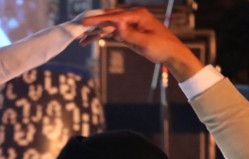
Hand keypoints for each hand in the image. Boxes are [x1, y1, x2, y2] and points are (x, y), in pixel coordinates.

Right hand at [79, 7, 203, 82]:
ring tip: (81, 39)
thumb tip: (116, 23)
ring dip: (95, 32)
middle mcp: (132, 16)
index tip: (84, 23)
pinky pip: (112, 32)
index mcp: (137, 15)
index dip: (97, 20)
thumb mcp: (145, 42)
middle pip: (109, 18)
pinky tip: (91, 40)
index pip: (113, 17)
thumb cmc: (161, 47)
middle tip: (78, 27)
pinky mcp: (128, 31)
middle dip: (93, 24)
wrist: (171, 52)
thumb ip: (129, 33)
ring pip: (109, 26)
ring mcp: (129, 23)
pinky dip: (102, 36)